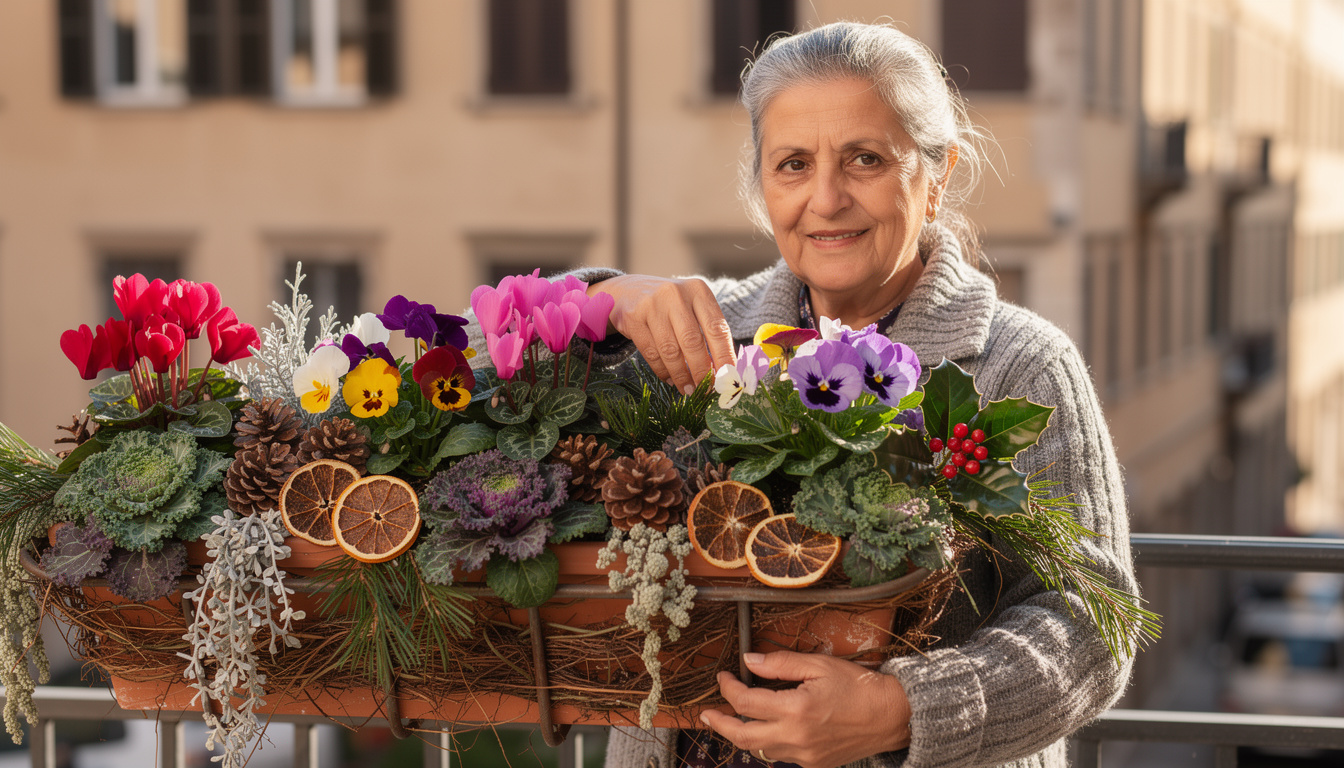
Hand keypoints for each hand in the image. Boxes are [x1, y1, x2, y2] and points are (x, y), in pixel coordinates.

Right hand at [590, 275, 735, 393]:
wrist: (630, 291)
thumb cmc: (670, 305)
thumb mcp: (692, 308)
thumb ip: (707, 333)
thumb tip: (722, 371)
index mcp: (698, 291)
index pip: (717, 328)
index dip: (724, 356)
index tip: (728, 378)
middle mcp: (676, 294)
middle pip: (693, 341)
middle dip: (701, 371)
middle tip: (706, 390)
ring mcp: (652, 305)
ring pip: (670, 350)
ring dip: (681, 375)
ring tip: (688, 389)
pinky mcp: (633, 318)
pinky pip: (651, 353)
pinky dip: (663, 371)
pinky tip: (670, 379)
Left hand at [699, 651, 911, 767]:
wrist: (891, 716)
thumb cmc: (858, 686)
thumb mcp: (819, 665)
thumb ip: (780, 664)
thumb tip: (749, 661)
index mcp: (795, 710)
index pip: (745, 702)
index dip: (728, 688)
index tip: (725, 677)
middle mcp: (796, 738)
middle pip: (741, 736)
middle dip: (718, 723)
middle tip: (707, 713)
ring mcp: (804, 757)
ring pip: (759, 749)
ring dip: (743, 733)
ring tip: (734, 719)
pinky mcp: (814, 766)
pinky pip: (781, 756)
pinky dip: (770, 742)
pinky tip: (769, 727)